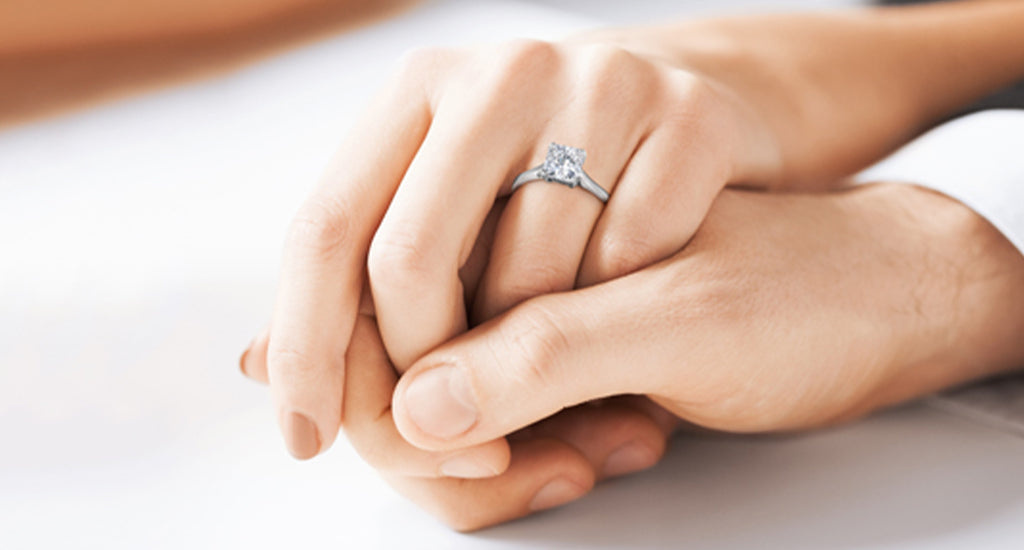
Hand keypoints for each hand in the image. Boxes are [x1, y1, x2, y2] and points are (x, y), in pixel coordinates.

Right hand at [243, 182, 1023, 529]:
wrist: (878, 296)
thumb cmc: (807, 287)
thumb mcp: (684, 318)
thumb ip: (549, 352)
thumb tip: (417, 404)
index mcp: (511, 144)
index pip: (360, 254)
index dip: (329, 350)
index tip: (380, 442)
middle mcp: (496, 200)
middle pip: (380, 328)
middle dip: (438, 431)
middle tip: (542, 471)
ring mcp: (518, 267)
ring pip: (433, 383)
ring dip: (502, 449)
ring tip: (612, 449)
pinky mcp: (552, 321)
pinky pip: (494, 400)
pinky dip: (536, 447)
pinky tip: (609, 445)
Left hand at [246, 36, 781, 458]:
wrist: (701, 118)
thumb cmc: (559, 184)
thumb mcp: (451, 215)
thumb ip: (360, 286)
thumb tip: (256, 361)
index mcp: (421, 90)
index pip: (327, 227)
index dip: (306, 344)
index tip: (306, 434)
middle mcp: (501, 74)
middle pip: (409, 259)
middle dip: (420, 367)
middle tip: (449, 419)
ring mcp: (600, 85)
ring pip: (529, 280)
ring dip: (531, 353)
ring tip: (552, 346)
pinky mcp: (688, 115)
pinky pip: (629, 262)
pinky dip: (619, 308)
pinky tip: (625, 297)